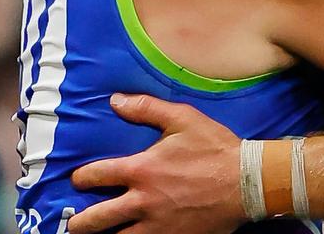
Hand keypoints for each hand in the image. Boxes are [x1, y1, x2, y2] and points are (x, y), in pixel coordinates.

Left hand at [68, 94, 245, 233]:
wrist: (247, 181)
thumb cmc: (215, 149)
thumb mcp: (183, 119)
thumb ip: (147, 108)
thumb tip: (115, 101)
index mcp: (141, 170)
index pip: (95, 176)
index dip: (80, 178)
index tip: (79, 179)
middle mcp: (142, 201)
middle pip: (95, 219)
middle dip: (80, 222)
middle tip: (76, 222)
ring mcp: (156, 225)